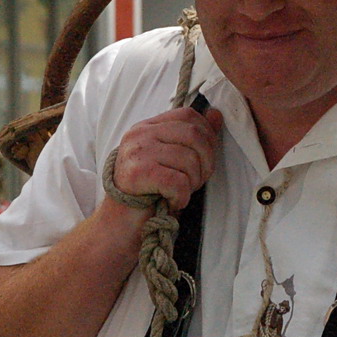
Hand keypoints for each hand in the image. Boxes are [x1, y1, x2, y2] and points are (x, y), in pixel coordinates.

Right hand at [109, 107, 224, 210]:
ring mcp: (137, 152)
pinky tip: (173, 201)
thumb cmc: (149, 192)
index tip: (205, 159)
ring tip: (180, 193)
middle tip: (195, 181)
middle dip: (206, 162)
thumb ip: (193, 136)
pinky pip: (178, 182)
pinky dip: (181, 197)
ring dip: (193, 183)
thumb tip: (216, 114)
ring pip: (189, 160)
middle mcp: (140, 134)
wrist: (120, 223)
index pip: (188, 115)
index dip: (207, 136)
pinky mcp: (137, 173)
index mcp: (148, 127)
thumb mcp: (172, 160)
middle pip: (194, 135)